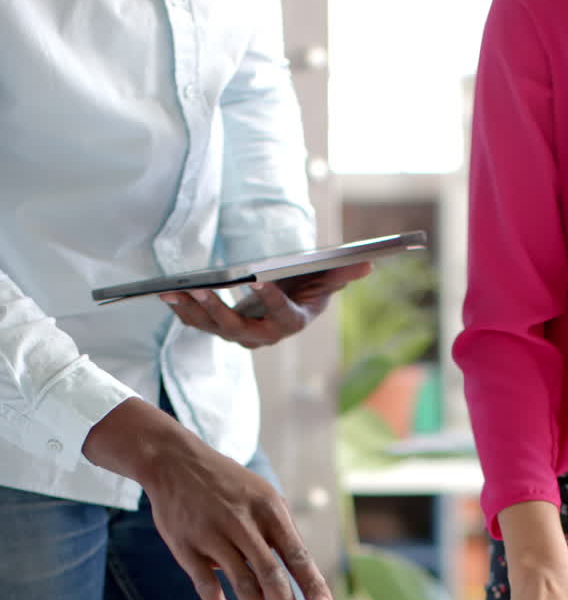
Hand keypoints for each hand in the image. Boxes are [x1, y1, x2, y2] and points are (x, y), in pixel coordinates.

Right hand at [82, 398, 333, 599]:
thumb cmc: (229, 487)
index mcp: (268, 509)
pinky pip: (205, 584)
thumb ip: (282, 535)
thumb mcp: (262, 497)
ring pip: (241, 584)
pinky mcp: (185, 547)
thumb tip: (306, 579)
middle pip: (270, 574)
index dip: (310, 582)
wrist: (174, 461)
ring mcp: (213, 536)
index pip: (295, 552)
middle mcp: (242, 522)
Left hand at [158, 261, 371, 347]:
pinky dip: (183, 311)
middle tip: (201, 289)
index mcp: (291, 324)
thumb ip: (342, 273)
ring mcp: (240, 335)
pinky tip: (168, 294)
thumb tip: (367, 263)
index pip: (282, 316)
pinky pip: (199, 324)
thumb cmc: (307, 287)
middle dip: (218, 310)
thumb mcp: (326, 279)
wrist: (289, 301)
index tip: (259, 280)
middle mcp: (264, 336)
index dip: (272, 300)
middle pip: (239, 330)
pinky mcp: (221, 329)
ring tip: (172, 292)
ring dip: (192, 311)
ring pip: (214, 329)